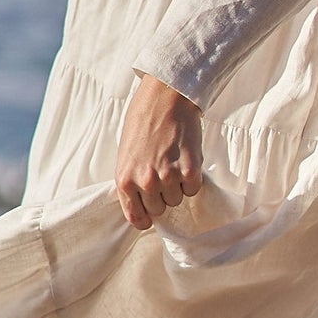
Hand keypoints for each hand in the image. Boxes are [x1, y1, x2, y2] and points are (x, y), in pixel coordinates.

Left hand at [115, 74, 203, 230]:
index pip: (136, 218)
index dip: (145, 217)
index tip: (150, 212)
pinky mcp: (189, 170)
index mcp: (125, 180)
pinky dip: (192, 179)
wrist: (164, 98)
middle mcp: (145, 182)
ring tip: (174, 162)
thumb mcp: (126, 154)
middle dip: (162, 196)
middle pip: (160, 210)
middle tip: (163, 174)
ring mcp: (168, 177)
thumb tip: (142, 202)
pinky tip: (186, 160)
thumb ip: (132, 181)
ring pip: (177, 200)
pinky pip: (193, 189)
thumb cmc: (142, 121)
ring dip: (178, 186)